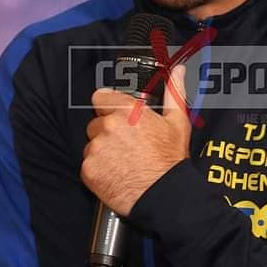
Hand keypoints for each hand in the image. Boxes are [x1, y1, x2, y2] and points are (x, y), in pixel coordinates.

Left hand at [81, 64, 190, 215]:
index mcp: (127, 111)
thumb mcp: (177, 122)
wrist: (164, 195)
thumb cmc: (171, 161)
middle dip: (107, 133)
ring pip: (91, 145)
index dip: (107, 107)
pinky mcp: (88, 170)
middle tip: (126, 147)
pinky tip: (116, 174)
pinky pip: (88, 165)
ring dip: (102, 152)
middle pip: (96, 124)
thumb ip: (174, 92)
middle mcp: (108, 126)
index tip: (115, 116)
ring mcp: (96, 148)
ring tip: (122, 163)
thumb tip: (178, 71)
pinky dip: (98, 170)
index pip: (100, 97)